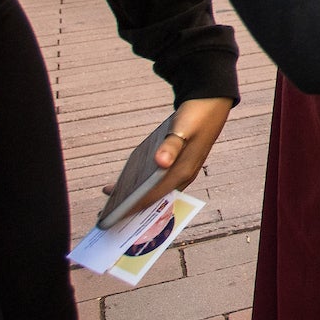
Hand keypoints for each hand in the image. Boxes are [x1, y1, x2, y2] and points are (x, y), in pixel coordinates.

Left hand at [108, 97, 233, 221]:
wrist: (211, 104)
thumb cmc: (196, 116)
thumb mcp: (182, 128)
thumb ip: (171, 146)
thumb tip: (160, 163)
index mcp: (183, 171)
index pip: (155, 196)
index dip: (134, 207)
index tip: (114, 216)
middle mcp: (183, 176)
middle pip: (155, 198)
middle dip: (133, 206)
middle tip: (107, 211)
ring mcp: (182, 171)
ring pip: (157, 190)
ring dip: (137, 195)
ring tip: (115, 197)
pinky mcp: (178, 165)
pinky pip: (159, 181)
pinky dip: (144, 184)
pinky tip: (129, 180)